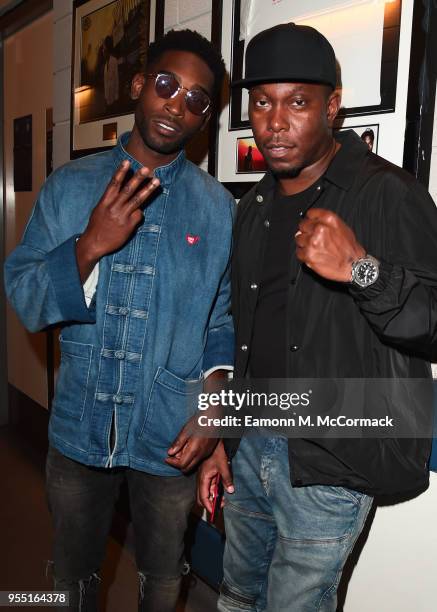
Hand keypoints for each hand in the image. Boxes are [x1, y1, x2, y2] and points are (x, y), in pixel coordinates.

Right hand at [76, 160, 159, 281]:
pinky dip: (139, 214)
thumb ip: (110, 200)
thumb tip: (121, 194)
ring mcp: (122, 216)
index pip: (114, 183)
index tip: (127, 162)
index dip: (121, 172)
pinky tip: (134, 217)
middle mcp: (114, 207)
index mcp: (105, 201)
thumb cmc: (97, 225)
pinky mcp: (129, 225)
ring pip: (137, 200)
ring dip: (148, 189)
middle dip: (138, 178)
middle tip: (147, 169)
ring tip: (157, 181)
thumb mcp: (100, 209)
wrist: (94, 243)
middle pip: (128, 189)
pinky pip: (138, 215)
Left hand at [165, 415, 217, 473]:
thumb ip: (178, 443)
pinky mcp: (208, 451)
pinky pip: (198, 460)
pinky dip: (191, 458)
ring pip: (193, 465)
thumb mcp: (186, 430)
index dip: (172, 463)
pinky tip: (188, 448)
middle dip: (178, 464)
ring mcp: (205, 453)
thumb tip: (170, 453)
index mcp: (194, 450)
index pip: (182, 464)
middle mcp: (201, 455)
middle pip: (187, 468)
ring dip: (185, 462)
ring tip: (180, 451)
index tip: (167, 458)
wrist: (215, 418)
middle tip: (172, 456)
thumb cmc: (200, 421)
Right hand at [197, 441, 233, 512]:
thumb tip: (230, 491)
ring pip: (205, 493)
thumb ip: (227, 479)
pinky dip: (213, 492)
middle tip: (219, 508)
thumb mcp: (224, 466)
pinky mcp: (206, 476)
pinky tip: (221, 493)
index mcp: (203, 479)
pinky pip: (209, 487)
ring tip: (222, 501)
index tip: (214, 513)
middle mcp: (201, 480)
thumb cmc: (217, 453)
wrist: (213, 442)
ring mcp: (203, 478)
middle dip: (209, 504)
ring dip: (212, 498)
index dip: (208, 506)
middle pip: (202, 497)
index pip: (203, 497)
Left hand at [295, 208, 365, 281]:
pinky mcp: (308, 255)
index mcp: (329, 219)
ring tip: (315, 248)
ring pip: (298, 239)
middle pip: (302, 226)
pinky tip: (314, 255)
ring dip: (304, 243)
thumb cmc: (349, 248)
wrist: (353, 266)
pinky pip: (299, 252)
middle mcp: (320, 228)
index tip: (311, 224)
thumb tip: (308, 222)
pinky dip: (304, 254)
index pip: (310, 214)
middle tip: (314, 239)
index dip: (310, 220)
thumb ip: (325, 222)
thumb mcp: (342, 227)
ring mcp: (313, 242)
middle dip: (306, 232)